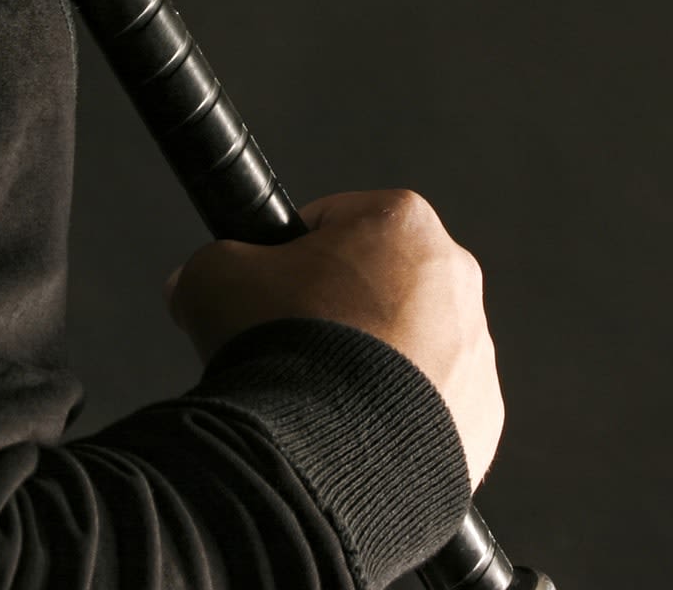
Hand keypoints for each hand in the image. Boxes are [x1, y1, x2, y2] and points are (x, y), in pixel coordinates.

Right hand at [163, 189, 504, 491]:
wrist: (326, 452)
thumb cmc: (284, 351)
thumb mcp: (214, 278)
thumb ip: (212, 263)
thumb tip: (191, 282)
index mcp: (401, 221)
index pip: (333, 222)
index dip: (290, 255)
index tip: (272, 288)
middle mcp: (454, 276)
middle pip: (379, 281)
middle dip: (337, 307)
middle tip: (291, 344)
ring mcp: (475, 347)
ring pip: (411, 343)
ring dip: (372, 361)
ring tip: (321, 394)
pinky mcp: (480, 413)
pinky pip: (433, 403)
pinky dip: (398, 412)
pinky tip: (355, 428)